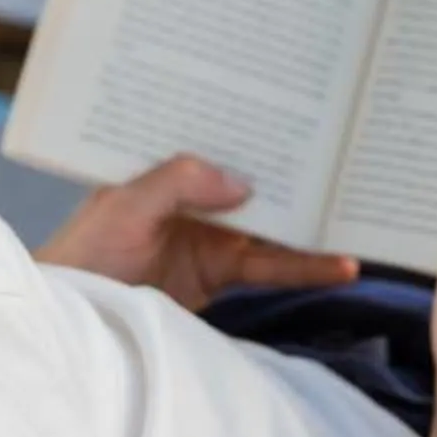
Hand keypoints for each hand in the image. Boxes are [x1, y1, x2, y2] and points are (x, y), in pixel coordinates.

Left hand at [36, 155, 359, 310]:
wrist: (74, 326)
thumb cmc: (82, 256)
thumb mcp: (122, 207)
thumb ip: (177, 183)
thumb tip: (245, 181)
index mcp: (168, 166)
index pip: (221, 137)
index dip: (259, 124)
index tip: (305, 110)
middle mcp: (194, 195)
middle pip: (256, 177)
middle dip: (298, 167)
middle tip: (352, 156)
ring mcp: (210, 234)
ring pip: (273, 221)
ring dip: (313, 220)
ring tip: (363, 212)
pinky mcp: (221, 274)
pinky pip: (272, 265)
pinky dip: (306, 266)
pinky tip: (341, 265)